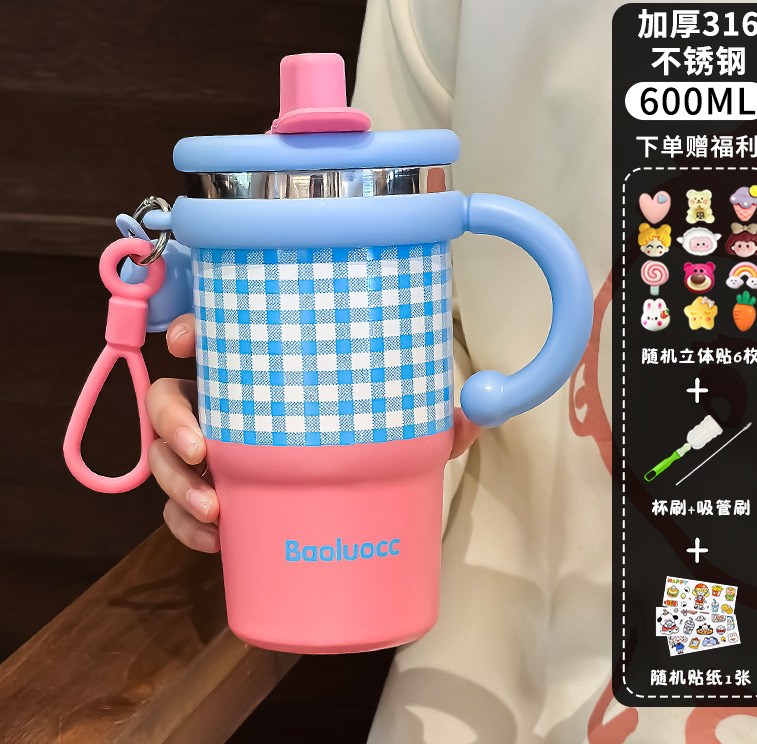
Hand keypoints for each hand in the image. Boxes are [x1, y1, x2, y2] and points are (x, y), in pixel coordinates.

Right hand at [147, 314, 481, 552]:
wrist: (350, 497)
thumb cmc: (362, 441)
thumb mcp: (399, 428)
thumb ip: (432, 419)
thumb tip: (473, 415)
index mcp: (259, 373)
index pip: (212, 338)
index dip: (188, 331)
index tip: (186, 340)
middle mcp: (225, 409)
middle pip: (170, 401)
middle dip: (172, 421)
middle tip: (203, 449)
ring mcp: (213, 455)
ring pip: (167, 460)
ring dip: (178, 485)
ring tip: (214, 512)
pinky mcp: (215, 497)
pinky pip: (182, 512)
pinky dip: (189, 527)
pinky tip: (215, 540)